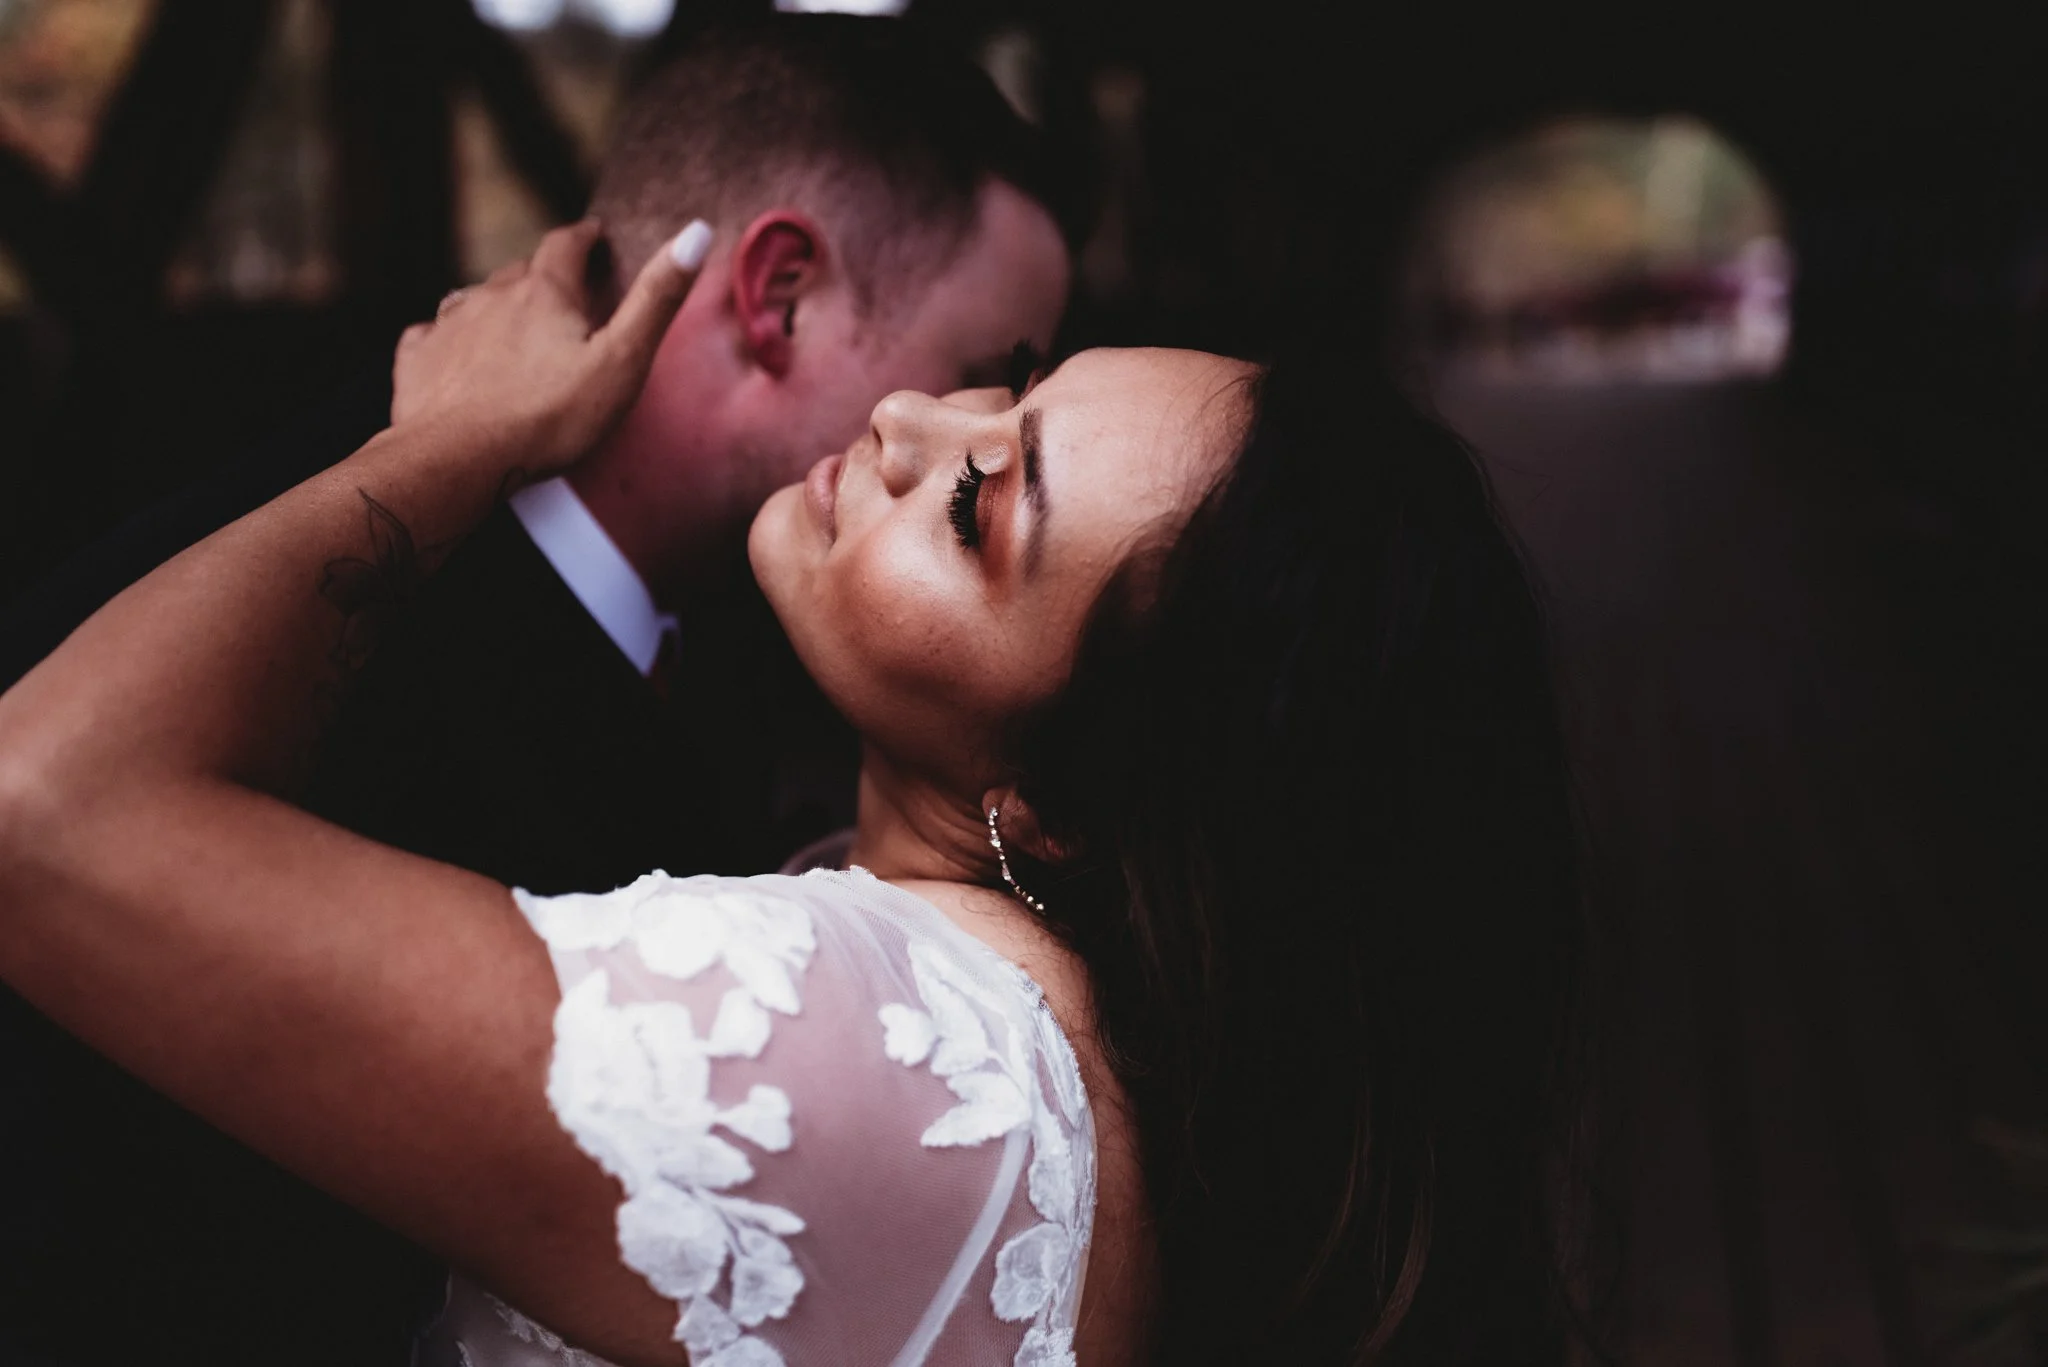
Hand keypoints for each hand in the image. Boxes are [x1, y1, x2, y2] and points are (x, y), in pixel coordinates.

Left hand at [390, 218, 709, 476]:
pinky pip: (432, 333)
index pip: (566, 244)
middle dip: (544, 274)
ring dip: (497, 303)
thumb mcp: (622, 360)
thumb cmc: (550, 417)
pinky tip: (453, 350)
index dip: (584, 238)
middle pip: (522, 270)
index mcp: (544, 292)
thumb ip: (657, 299)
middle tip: (563, 289)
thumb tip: (697, 233)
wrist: (458, 458)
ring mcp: (450, 325)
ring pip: (476, 297)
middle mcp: (492, 295)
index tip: (594, 236)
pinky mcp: (418, 359)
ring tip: (513, 321)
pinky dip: (448, 335)